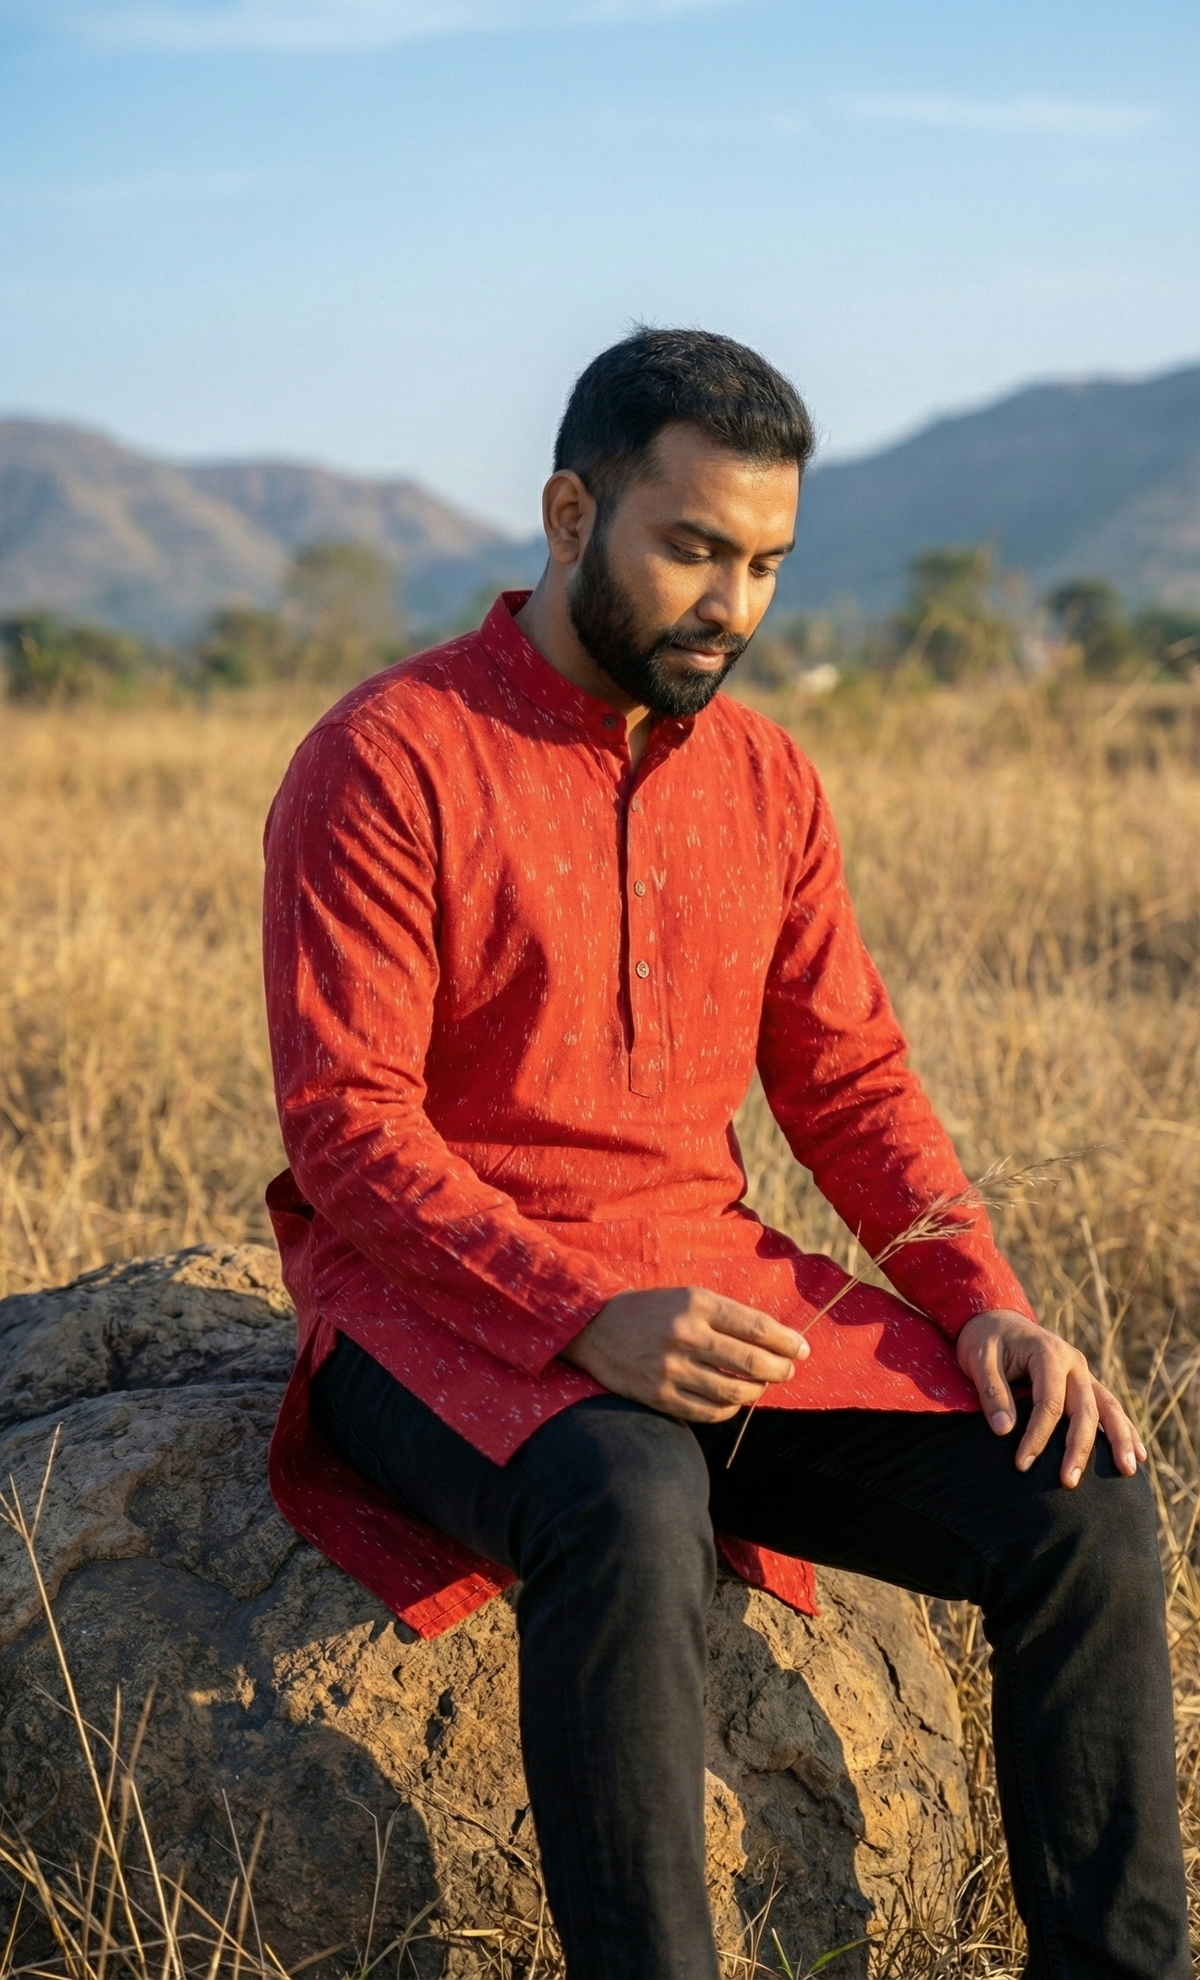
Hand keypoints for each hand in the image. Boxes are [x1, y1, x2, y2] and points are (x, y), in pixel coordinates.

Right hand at [560, 1286, 807, 1423]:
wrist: (593, 1327)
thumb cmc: (650, 1310)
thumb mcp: (688, 1297)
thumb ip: (727, 1316)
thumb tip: (774, 1340)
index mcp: (696, 1303)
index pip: (757, 1327)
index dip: (787, 1342)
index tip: (802, 1349)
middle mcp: (685, 1335)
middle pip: (751, 1362)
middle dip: (780, 1370)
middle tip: (788, 1371)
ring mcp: (671, 1369)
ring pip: (734, 1391)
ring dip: (758, 1392)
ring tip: (761, 1386)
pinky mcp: (659, 1396)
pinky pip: (709, 1411)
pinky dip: (730, 1408)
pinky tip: (733, 1400)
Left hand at [956, 1308, 1146, 1487]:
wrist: (996, 1319)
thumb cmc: (985, 1340)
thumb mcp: (978, 1358)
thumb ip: (992, 1392)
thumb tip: (1004, 1431)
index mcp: (1049, 1353)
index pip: (1050, 1403)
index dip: (1037, 1436)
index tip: (1022, 1464)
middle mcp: (1074, 1362)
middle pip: (1084, 1409)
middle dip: (1079, 1448)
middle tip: (1069, 1482)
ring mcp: (1084, 1373)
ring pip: (1108, 1408)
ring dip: (1119, 1440)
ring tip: (1127, 1471)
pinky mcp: (1085, 1383)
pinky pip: (1109, 1407)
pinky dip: (1124, 1429)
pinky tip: (1137, 1454)